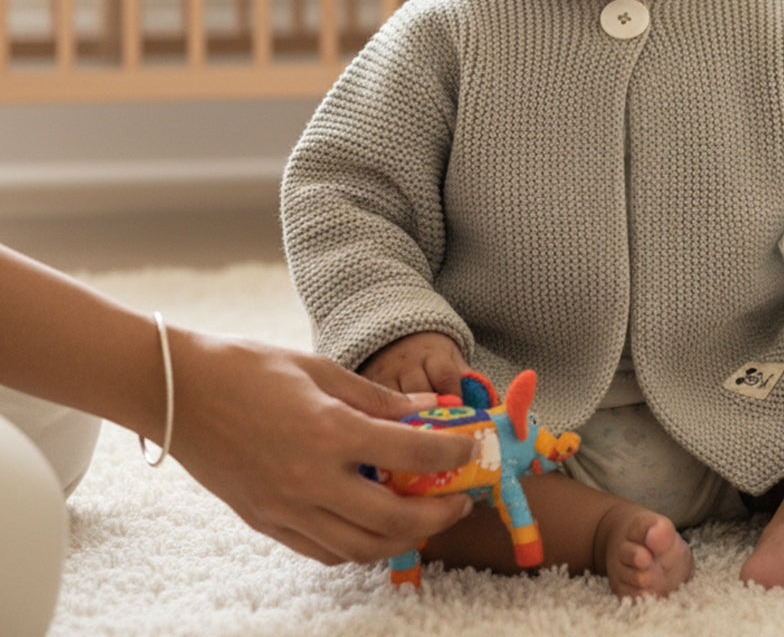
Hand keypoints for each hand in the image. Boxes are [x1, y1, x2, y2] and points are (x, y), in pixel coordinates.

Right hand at [166, 328, 475, 563]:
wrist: (177, 393)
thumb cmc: (246, 368)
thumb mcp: (318, 368)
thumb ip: (375, 397)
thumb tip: (426, 413)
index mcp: (329, 431)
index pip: (411, 454)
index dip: (452, 454)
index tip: (472, 449)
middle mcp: (311, 480)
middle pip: (393, 519)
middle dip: (438, 515)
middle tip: (461, 500)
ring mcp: (286, 509)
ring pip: (360, 546)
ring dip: (402, 538)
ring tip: (424, 518)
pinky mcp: (266, 523)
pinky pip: (324, 550)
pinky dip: (358, 546)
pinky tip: (373, 526)